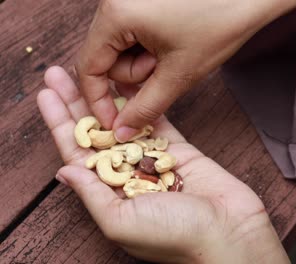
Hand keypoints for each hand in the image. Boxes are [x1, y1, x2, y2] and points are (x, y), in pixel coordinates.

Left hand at [37, 66, 289, 262]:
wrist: (228, 231)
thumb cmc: (175, 237)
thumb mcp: (120, 222)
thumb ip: (92, 195)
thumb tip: (64, 171)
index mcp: (111, 195)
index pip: (79, 153)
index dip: (61, 124)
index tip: (47, 97)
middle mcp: (129, 175)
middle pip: (97, 133)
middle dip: (78, 104)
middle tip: (61, 74)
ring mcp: (154, 160)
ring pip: (126, 122)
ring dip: (107, 97)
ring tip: (92, 70)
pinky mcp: (180, 150)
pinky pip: (158, 121)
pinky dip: (143, 102)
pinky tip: (129, 83)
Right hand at [75, 0, 295, 141]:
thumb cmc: (219, 26)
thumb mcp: (179, 75)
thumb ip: (145, 106)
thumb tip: (120, 130)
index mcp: (116, 14)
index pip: (89, 66)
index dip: (99, 101)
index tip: (114, 124)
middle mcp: (115, 1)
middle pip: (106, 58)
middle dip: (136, 74)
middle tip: (166, 69)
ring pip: (121, 49)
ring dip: (145, 62)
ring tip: (175, 52)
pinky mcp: (143, 1)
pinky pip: (133, 35)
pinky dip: (149, 49)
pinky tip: (173, 44)